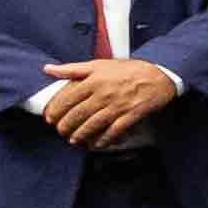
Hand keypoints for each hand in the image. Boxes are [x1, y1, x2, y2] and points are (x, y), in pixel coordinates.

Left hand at [30, 55, 178, 147]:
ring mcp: (118, 105)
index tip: (50, 118)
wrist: (159, 74)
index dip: (56, 110)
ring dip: (81, 135)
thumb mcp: (99, 64)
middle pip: (78, 114)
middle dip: (66, 126)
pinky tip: (97, 144)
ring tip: (73, 140)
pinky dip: (104, 139)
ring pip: (93, 124)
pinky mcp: (131, 115)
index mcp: (94, 80)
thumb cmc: (128, 69)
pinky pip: (114, 131)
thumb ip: (73, 68)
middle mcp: (104, 94)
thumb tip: (48, 69)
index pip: (68, 98)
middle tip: (60, 131)